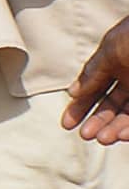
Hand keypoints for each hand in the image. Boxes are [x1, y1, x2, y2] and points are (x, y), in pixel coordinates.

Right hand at [65, 16, 128, 142]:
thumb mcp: (111, 51)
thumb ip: (93, 73)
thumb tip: (73, 92)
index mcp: (116, 64)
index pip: (95, 90)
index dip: (80, 107)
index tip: (66, 124)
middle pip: (112, 107)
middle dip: (98, 122)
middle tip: (85, 135)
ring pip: (128, 116)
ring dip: (114, 129)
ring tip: (103, 138)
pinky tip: (123, 134)